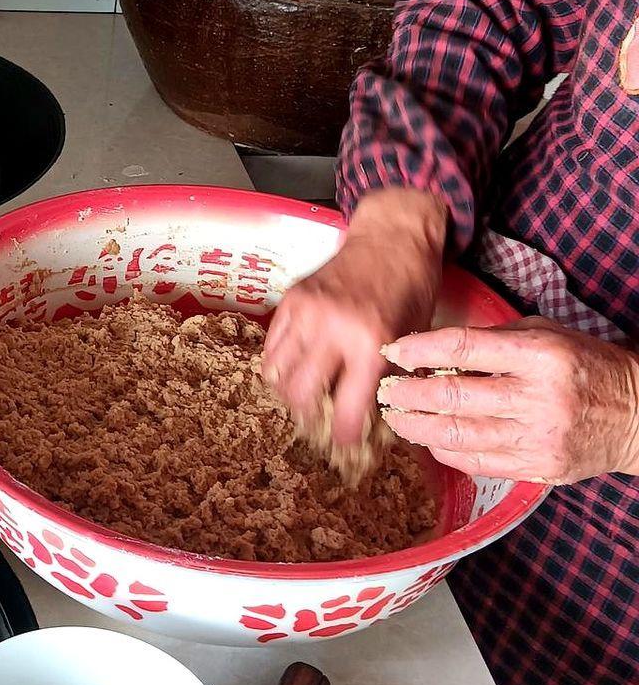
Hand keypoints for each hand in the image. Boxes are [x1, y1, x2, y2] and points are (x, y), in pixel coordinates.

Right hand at [262, 189, 446, 446]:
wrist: (393, 238)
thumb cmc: (411, 288)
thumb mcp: (412, 339)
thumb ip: (387, 379)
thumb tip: (370, 422)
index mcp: (370, 343)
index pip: (346, 409)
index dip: (344, 436)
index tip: (345, 446)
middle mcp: (333, 329)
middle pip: (301, 395)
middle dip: (309, 418)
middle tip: (320, 424)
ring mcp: (307, 312)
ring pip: (278, 374)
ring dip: (289, 394)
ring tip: (304, 400)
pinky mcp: (292, 299)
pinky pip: (272, 346)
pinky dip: (278, 366)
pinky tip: (294, 371)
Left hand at [378, 318, 638, 483]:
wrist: (637, 416)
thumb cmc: (587, 366)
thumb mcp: (547, 335)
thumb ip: (494, 339)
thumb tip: (434, 347)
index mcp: (540, 356)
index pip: (464, 347)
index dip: (420, 349)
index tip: (394, 350)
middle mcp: (538, 398)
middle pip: (454, 396)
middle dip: (408, 394)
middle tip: (386, 390)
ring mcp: (538, 439)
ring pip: (458, 435)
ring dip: (417, 426)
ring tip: (396, 417)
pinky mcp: (537, 469)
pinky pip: (476, 462)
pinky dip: (445, 451)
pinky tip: (429, 439)